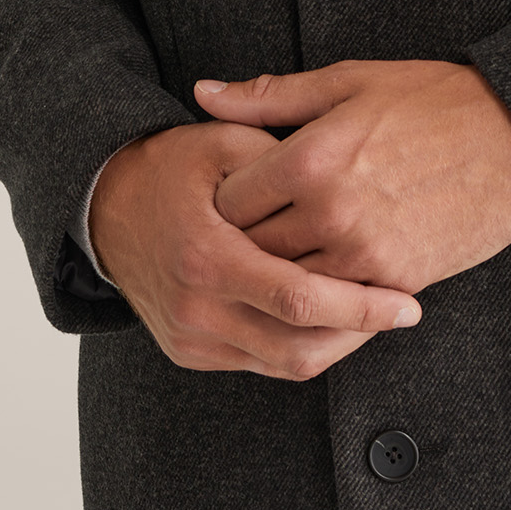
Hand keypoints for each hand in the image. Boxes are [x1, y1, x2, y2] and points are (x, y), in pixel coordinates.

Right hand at [87, 121, 422, 379]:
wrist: (105, 206)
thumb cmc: (172, 168)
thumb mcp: (222, 145)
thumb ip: (280, 162)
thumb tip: (346, 179)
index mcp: (207, 255)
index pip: (298, 298)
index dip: (360, 307)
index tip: (405, 302)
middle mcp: (196, 307)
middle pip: (298, 345)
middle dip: (359, 333)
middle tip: (403, 312)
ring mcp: (191, 336)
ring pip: (283, 364)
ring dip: (335, 345)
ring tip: (373, 314)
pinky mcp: (190, 352)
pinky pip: (260, 364)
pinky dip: (301, 346)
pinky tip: (331, 320)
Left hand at [194, 61, 510, 297]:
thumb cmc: (432, 100)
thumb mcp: (348, 83)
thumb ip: (270, 96)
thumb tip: (204, 93)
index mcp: (311, 157)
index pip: (228, 202)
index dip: (221, 201)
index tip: (231, 195)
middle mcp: (331, 212)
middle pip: (251, 250)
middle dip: (241, 244)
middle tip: (246, 232)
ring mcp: (365, 253)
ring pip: (289, 286)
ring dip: (279, 276)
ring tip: (283, 254)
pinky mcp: (397, 281)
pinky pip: (337, 308)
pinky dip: (322, 298)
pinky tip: (322, 278)